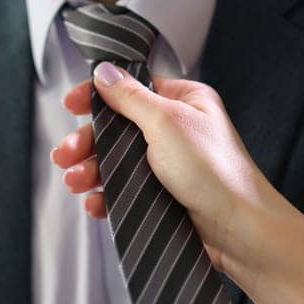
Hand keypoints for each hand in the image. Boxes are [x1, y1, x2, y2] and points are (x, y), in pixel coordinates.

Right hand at [50, 62, 281, 277]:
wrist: (240, 231)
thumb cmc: (216, 172)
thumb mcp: (166, 123)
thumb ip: (131, 98)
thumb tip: (105, 73)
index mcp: (184, 101)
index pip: (132, 89)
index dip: (98, 95)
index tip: (71, 103)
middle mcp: (178, 130)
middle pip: (118, 127)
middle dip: (87, 141)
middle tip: (64, 154)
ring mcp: (171, 165)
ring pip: (118, 161)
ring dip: (91, 169)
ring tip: (75, 181)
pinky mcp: (165, 196)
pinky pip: (127, 191)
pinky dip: (107, 195)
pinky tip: (95, 202)